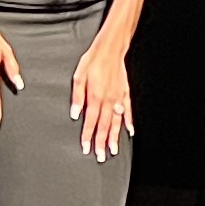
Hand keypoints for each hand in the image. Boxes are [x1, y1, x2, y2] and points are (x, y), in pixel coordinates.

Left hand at [66, 34, 134, 161]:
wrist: (111, 49)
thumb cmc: (93, 60)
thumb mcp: (78, 77)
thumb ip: (77, 97)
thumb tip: (75, 114)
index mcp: (94, 97)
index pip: (90, 122)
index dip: (87, 137)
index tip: (85, 148)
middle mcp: (107, 100)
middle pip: (104, 126)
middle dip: (101, 142)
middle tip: (101, 156)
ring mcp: (118, 98)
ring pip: (116, 122)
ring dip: (114, 137)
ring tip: (113, 150)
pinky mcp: (125, 93)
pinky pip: (128, 111)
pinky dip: (129, 121)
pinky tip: (129, 131)